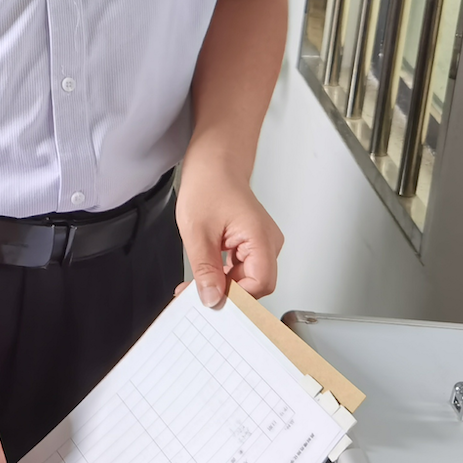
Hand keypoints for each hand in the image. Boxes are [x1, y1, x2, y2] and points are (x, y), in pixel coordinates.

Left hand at [175, 157, 282, 307]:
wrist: (214, 160)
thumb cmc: (209, 183)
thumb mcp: (197, 231)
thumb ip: (205, 269)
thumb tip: (211, 298)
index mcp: (261, 238)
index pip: (258, 285)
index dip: (234, 298)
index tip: (209, 302)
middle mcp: (268, 242)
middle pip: (255, 286)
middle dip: (226, 294)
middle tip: (194, 296)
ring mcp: (262, 243)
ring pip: (247, 280)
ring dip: (222, 285)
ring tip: (194, 284)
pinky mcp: (252, 244)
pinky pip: (242, 269)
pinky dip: (223, 275)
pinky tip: (204, 275)